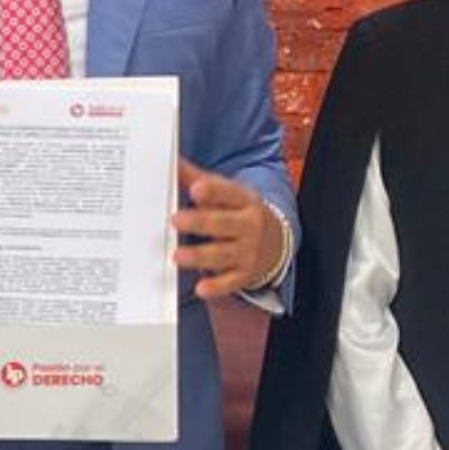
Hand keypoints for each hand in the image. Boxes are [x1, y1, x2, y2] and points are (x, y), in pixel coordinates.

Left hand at [172, 159, 284, 300]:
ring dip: (200, 256)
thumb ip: (198, 179)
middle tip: (176, 220)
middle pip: (223, 224)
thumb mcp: (228, 194)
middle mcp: (248, 226)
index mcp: (244, 201)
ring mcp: (247, 251)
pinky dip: (216, 287)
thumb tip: (172, 160)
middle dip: (200, 222)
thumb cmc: (239, 213)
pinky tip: (201, 289)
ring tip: (177, 256)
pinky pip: (230, 282)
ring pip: (222, 254)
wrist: (276, 242)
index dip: (212, 192)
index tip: (196, 189)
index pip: (229, 194)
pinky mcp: (244, 274)